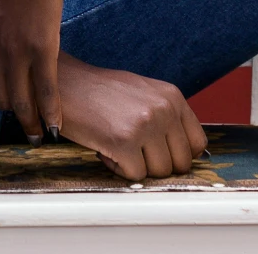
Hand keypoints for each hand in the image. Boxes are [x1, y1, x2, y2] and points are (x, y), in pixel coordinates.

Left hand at [0, 0, 66, 141]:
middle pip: (0, 102)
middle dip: (11, 123)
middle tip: (24, 137)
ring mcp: (14, 55)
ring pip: (22, 104)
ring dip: (32, 125)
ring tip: (40, 137)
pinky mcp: (41, 50)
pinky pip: (46, 92)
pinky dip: (51, 113)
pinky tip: (56, 127)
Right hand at [52, 57, 206, 181]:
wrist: (61, 83)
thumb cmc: (97, 92)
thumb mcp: (142, 94)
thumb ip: (166, 118)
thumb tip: (186, 154)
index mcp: (171, 96)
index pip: (197, 144)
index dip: (177, 154)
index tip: (158, 153)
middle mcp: (163, 109)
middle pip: (181, 163)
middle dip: (156, 164)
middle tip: (133, 150)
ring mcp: (145, 124)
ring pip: (159, 172)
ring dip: (136, 166)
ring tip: (117, 145)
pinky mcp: (124, 141)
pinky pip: (135, 175)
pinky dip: (118, 169)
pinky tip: (105, 149)